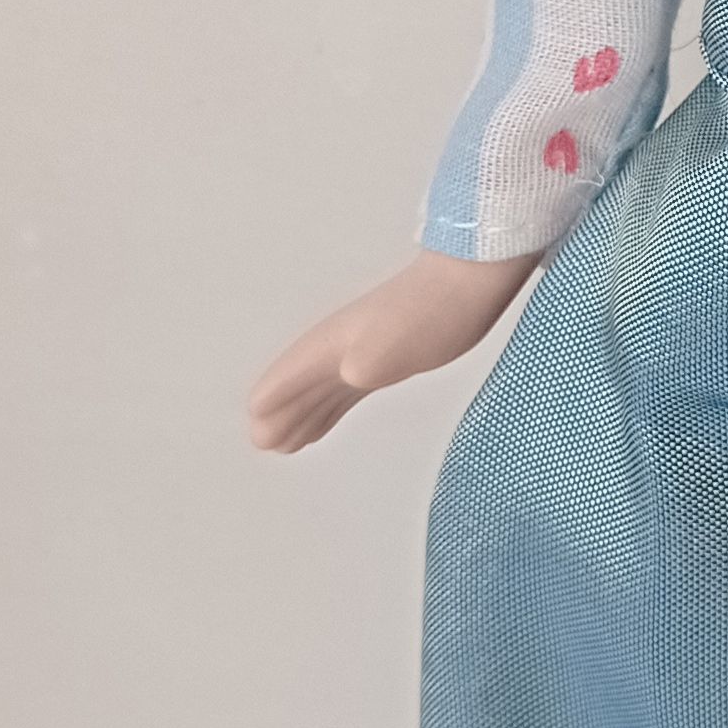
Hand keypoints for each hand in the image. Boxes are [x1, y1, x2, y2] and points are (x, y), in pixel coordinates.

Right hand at [247, 247, 541, 455]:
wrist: (469, 282)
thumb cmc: (435, 311)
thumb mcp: (400, 340)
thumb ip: (370, 358)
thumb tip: (351, 377)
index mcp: (335, 341)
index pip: (290, 373)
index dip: (272, 402)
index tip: (258, 434)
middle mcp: (340, 346)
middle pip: (299, 385)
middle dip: (279, 415)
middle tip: (263, 445)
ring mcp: (362, 350)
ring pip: (318, 389)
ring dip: (299, 415)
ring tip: (283, 444)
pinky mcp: (386, 359)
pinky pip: (341, 391)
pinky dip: (326, 410)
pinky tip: (322, 424)